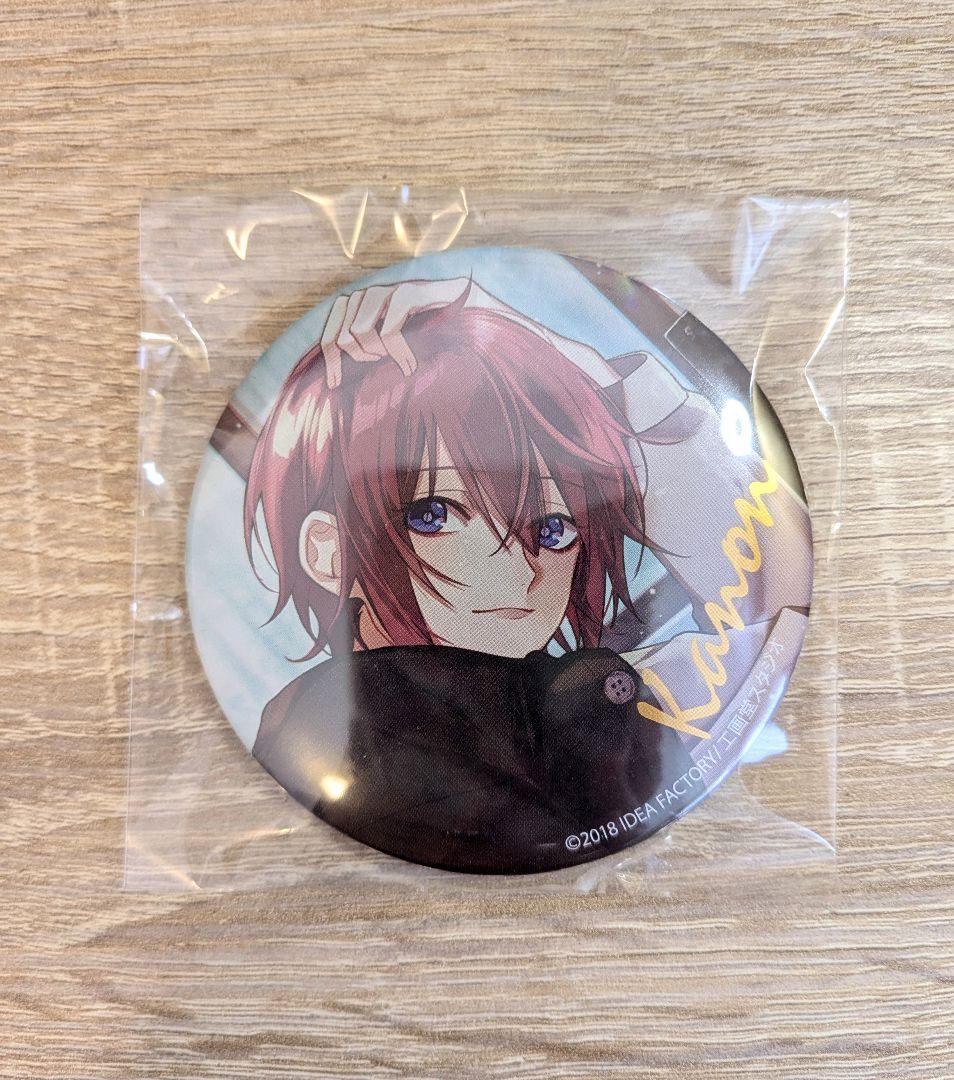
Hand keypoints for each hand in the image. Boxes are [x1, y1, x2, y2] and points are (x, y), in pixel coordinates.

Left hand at [320, 277, 474, 388]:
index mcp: (359, 306)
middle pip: (341, 337)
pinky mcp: (406, 293)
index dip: (330, 362)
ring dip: (379, 353)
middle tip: (384, 364)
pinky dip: (398, 353)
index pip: (330, 334)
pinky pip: (388, 331)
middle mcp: (368, 293)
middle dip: (360, 359)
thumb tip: (338, 379)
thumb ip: (368, 352)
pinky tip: (410, 364)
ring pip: (359, 333)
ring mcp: (386, 290)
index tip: (334, 386)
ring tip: (401, 360)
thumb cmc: (432, 334)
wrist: (471, 310)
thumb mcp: (393, 346)